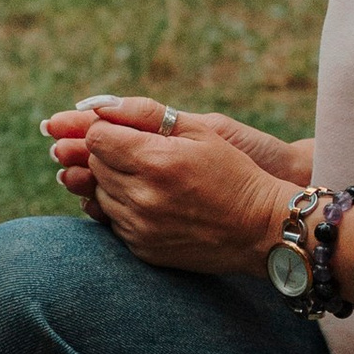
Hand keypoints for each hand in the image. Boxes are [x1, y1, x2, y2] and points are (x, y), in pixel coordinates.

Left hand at [46, 101, 290, 275]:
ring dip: (115, 181)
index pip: (96, 137)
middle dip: (111, 154)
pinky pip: (113, 221)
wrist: (258, 229)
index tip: (126, 132)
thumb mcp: (199, 130)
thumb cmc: (232, 171)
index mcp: (155, 161)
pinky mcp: (142, 248)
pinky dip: (124, 208)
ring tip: (150, 179)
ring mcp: (140, 227)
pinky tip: (153, 202)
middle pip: (94, 165)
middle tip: (142, 154)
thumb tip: (103, 105)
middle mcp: (142, 197)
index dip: (107, 129)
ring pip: (99, 194)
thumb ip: (147, 113)